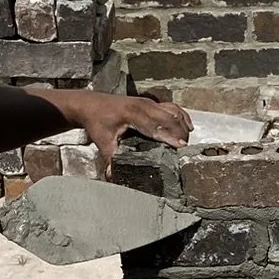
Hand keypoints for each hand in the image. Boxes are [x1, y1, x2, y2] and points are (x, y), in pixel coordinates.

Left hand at [54, 92, 191, 177]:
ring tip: (187, 141)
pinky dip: (181, 115)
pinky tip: (188, 126)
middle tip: (187, 150)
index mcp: (132, 113)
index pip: (156, 125)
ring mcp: (148, 102)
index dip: (170, 136)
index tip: (181, 146)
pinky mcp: (150, 102)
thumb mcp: (103, 141)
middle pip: (169, 118)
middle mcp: (143, 105)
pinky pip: (171, 107)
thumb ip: (110, 159)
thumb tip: (113, 176)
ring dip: (182, 125)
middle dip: (180, 133)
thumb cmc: (97, 121)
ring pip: (173, 111)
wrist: (90, 103)